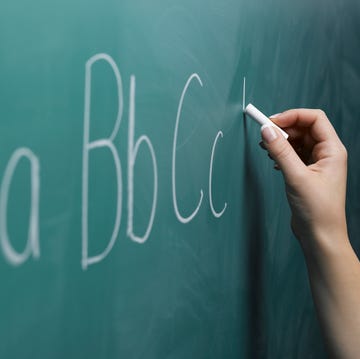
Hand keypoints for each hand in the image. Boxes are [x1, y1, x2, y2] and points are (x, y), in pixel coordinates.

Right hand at [260, 109, 347, 248]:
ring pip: (297, 141)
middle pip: (304, 128)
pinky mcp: (306, 173)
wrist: (320, 235)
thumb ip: (280, 151)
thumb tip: (266, 130)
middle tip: (265, 134)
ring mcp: (316, 163)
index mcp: (332, 150)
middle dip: (283, 129)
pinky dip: (281, 153)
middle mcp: (326, 153)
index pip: (314, 119)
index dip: (292, 116)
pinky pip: (293, 154)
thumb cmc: (317, 209)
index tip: (272, 122)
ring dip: (281, 141)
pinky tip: (273, 161)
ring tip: (265, 148)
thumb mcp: (296, 176)